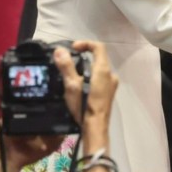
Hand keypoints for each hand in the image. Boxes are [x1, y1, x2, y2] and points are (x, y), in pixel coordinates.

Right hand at [55, 41, 118, 171]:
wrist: (96, 128)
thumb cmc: (84, 106)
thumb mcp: (72, 86)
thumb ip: (66, 67)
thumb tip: (59, 51)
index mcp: (104, 70)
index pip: (99, 47)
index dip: (86, 43)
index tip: (73, 48)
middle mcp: (111, 74)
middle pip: (99, 58)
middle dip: (84, 56)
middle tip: (69, 61)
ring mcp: (112, 84)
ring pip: (99, 69)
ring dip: (86, 68)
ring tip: (71, 75)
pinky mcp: (109, 93)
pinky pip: (100, 79)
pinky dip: (90, 77)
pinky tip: (79, 87)